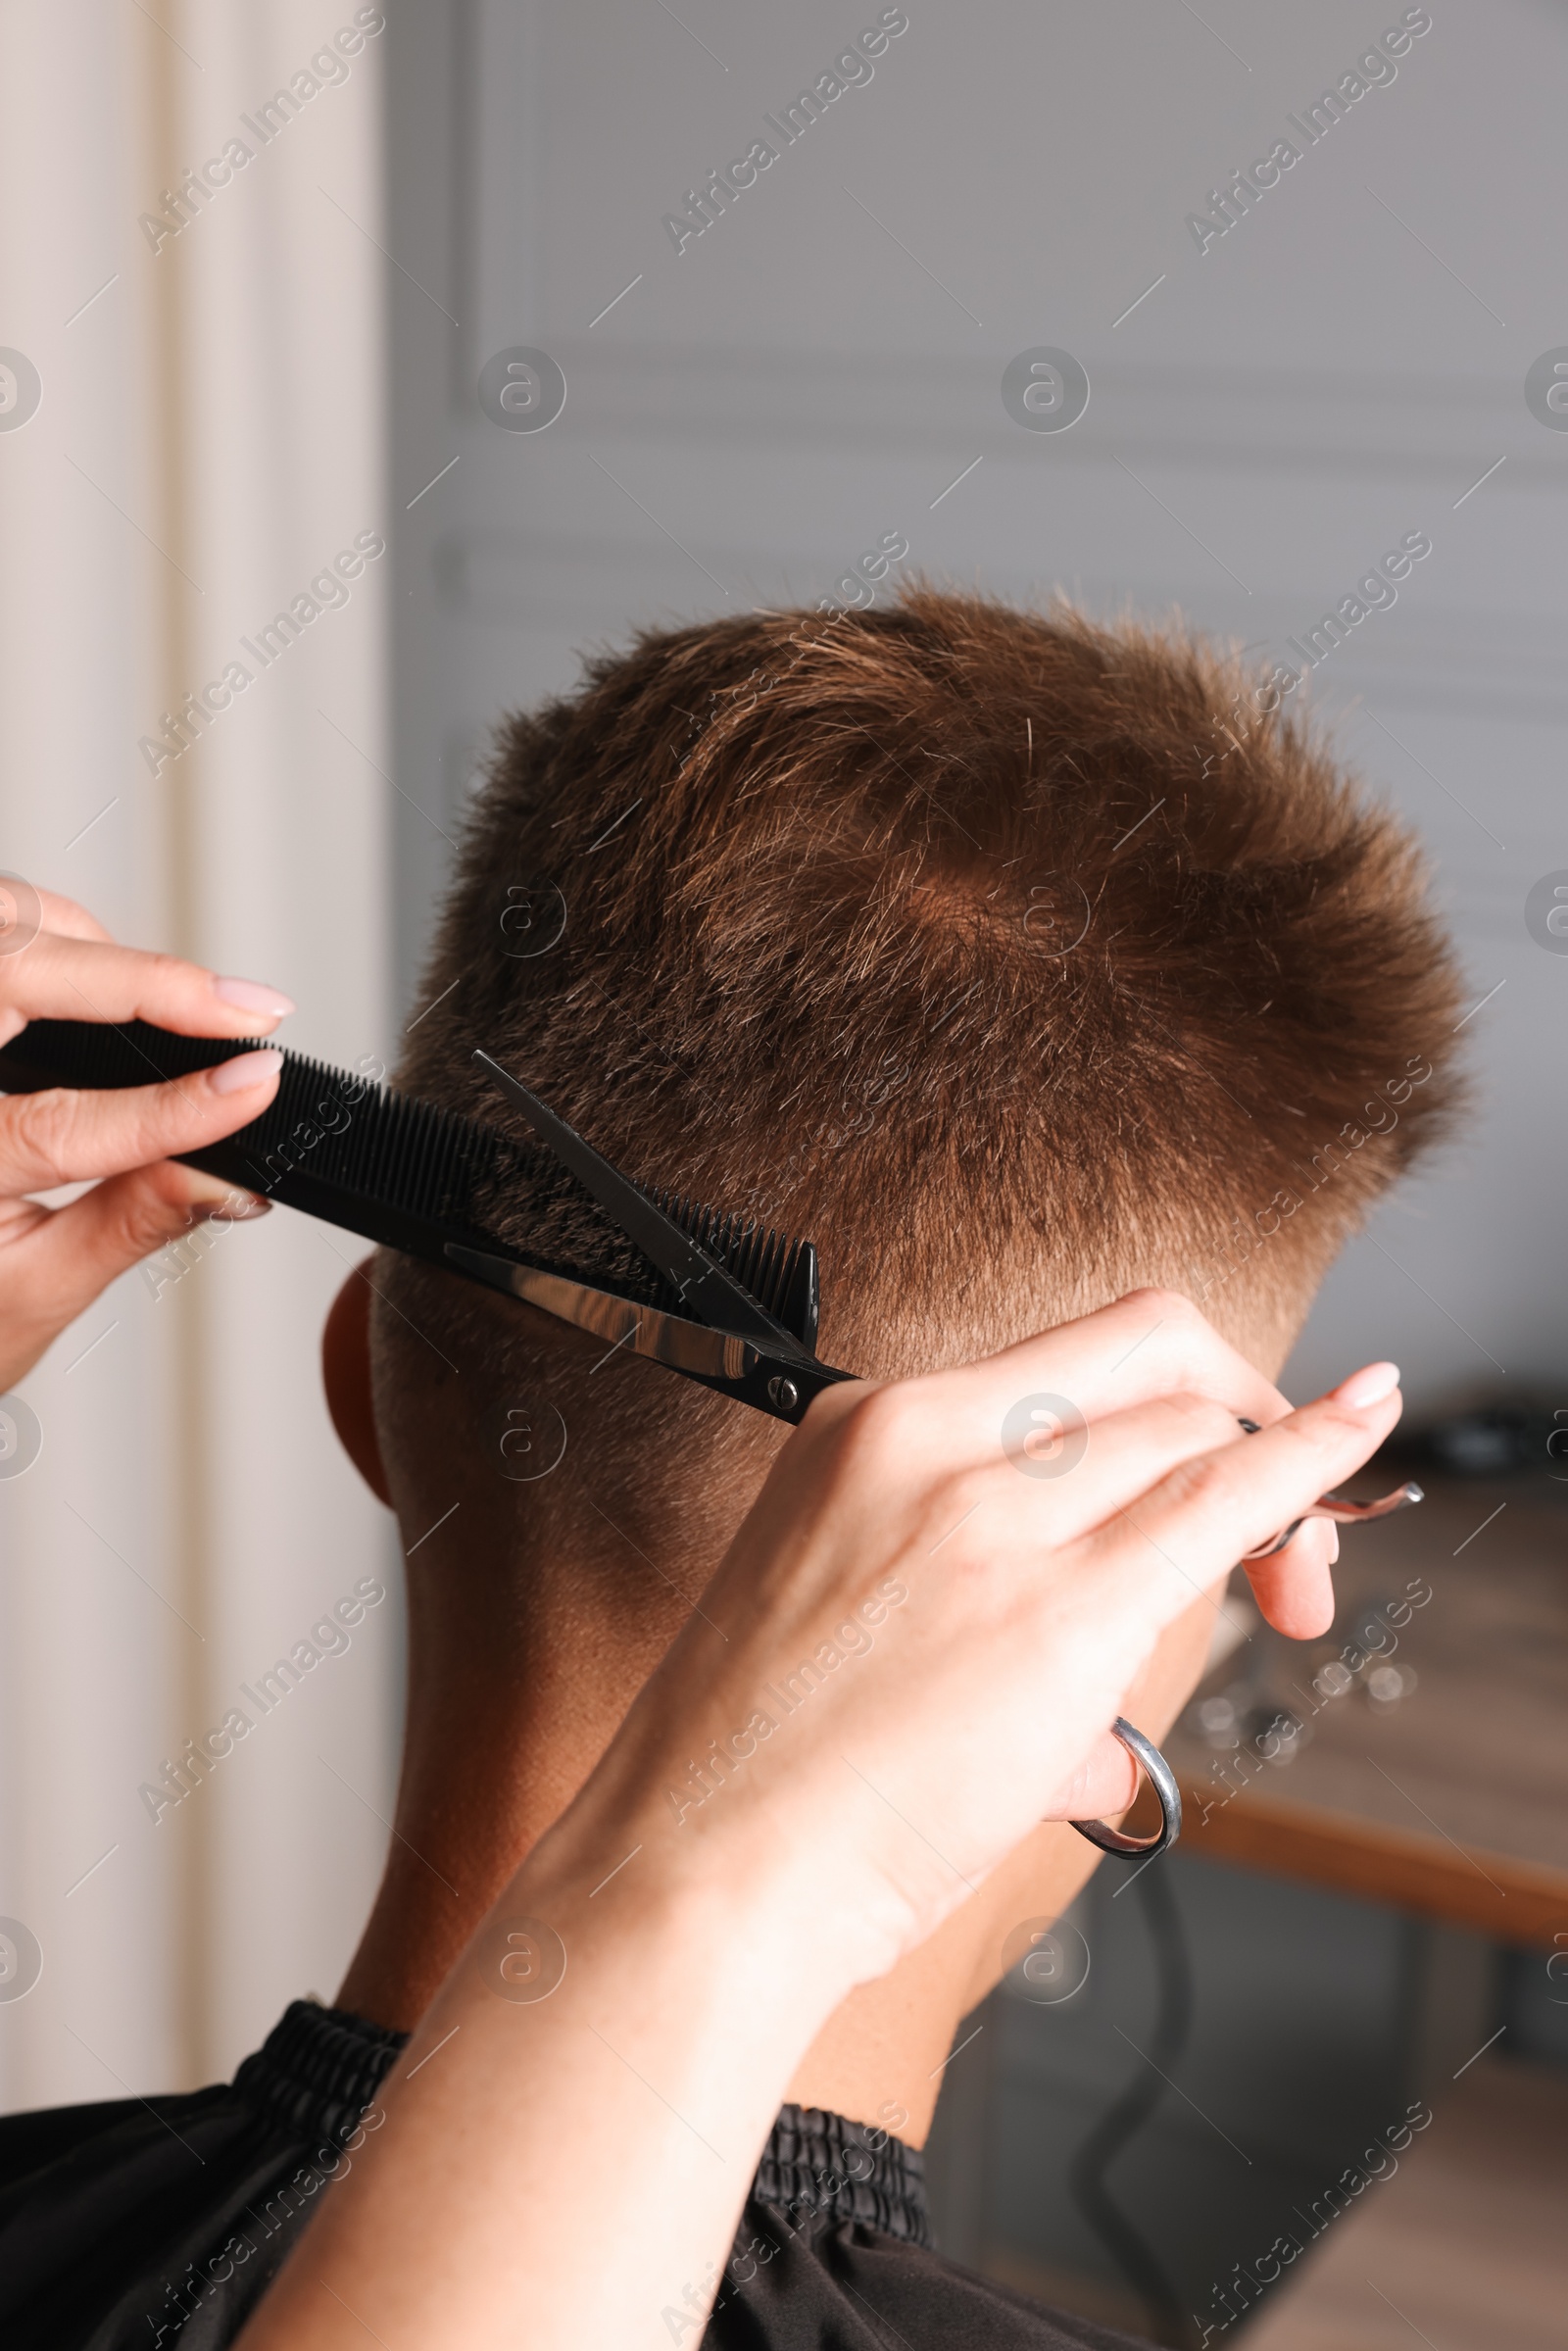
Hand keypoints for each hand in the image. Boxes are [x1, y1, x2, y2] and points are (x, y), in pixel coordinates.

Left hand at [0, 885, 291, 1388]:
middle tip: (248, 1010)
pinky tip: (105, 989)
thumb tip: (233, 1173)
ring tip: (183, 1005)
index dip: (174, 1103)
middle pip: (19, 974)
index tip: (257, 1083)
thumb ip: (134, 1221)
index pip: (64, 1124)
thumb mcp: (37, 1294)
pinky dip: (57, 942)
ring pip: (7, 927)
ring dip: (98, 949)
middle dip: (147, 980)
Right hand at [569, 1289, 1399, 1987]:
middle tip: (1280, 1527)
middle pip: (1148, 1359)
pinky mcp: (1054, 1614)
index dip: (1174, 1392)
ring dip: (1275, 1489)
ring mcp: (990, 1518)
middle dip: (1243, 1419)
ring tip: (1294, 1584)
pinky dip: (1306, 1467)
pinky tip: (1352, 1450)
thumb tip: (1099, 1683)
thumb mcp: (841, 1606)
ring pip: (1188, 1427)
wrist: (698, 1865)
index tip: (1219, 1446)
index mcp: (866, 1428)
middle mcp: (926, 1440)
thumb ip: (974, 1591)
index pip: (1069, 1360)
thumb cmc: (756, 1770)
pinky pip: (1219, 1502)